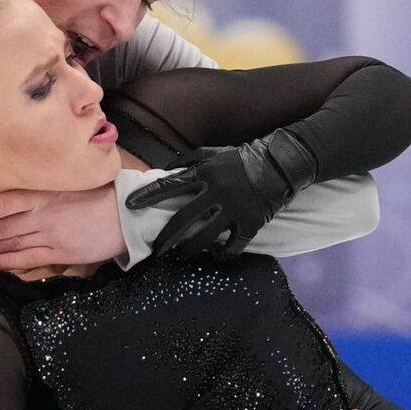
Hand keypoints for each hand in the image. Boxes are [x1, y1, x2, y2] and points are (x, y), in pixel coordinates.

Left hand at [0, 185, 124, 269]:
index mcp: (45, 195)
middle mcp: (43, 215)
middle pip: (3, 225)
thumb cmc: (101, 196)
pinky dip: (9, 261)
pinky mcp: (61, 253)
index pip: (4, 203)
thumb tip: (23, 200)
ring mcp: (51, 236)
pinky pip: (29, 258)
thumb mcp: (69, 186)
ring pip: (12, 243)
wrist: (126, 215)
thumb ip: (45, 193)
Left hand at [124, 129, 317, 258]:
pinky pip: (233, 245)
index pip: (170, 185)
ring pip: (205, 237)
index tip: (130, 205)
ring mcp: (234, 209)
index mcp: (206, 173)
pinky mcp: (251, 222)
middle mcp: (217, 192)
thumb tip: (166, 171)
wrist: (280, 164)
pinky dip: (222, 253)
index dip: (148, 196)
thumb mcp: (214, 154)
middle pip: (184, 219)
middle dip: (166, 237)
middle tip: (155, 249)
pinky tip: (215, 255)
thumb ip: (189, 161)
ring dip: (189, 249)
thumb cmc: (243, 158)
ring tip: (180, 255)